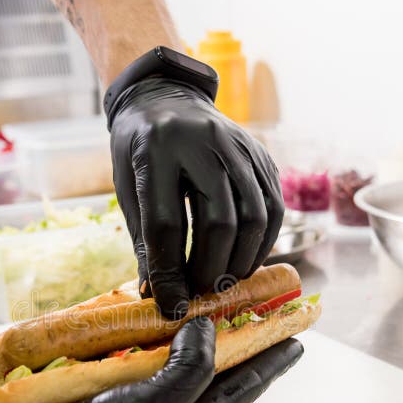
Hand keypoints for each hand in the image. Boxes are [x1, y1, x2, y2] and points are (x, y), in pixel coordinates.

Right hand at [0, 317, 302, 402]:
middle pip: (212, 364)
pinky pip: (131, 349)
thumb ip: (190, 369)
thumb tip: (207, 327)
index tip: (298, 335)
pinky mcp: (102, 385)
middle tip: (254, 301)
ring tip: (202, 296)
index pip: (245, 384)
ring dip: (185, 326)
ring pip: (170, 353)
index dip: (272, 358)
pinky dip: (142, 327)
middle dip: (234, 334)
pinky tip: (144, 307)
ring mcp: (134, 396)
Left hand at [109, 77, 284, 318]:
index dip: (169, 273)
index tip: (171, 305)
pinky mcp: (260, 154)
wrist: (164, 97)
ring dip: (241, 260)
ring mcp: (239, 145)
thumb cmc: (139, 150)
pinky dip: (262, 242)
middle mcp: (203, 142)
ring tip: (223, 281)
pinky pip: (273, 206)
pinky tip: (244, 258)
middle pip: (219, 221)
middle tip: (201, 293)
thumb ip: (145, 241)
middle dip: (211, 269)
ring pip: (254, 216)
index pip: (166, 224)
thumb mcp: (128, 189)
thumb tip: (158, 296)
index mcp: (156, 150)